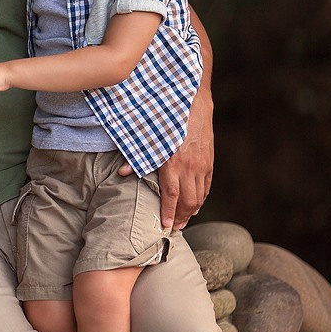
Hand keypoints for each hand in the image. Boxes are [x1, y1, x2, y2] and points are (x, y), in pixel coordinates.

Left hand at [117, 88, 213, 229]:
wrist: (192, 101)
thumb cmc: (165, 119)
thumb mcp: (148, 136)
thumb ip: (137, 157)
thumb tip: (121, 173)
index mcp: (173, 162)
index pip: (171, 196)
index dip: (169, 214)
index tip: (166, 228)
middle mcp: (190, 167)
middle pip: (187, 202)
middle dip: (181, 218)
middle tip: (174, 230)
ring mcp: (202, 165)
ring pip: (199, 196)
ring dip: (191, 212)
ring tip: (183, 221)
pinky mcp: (209, 161)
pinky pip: (206, 186)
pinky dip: (201, 199)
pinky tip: (196, 206)